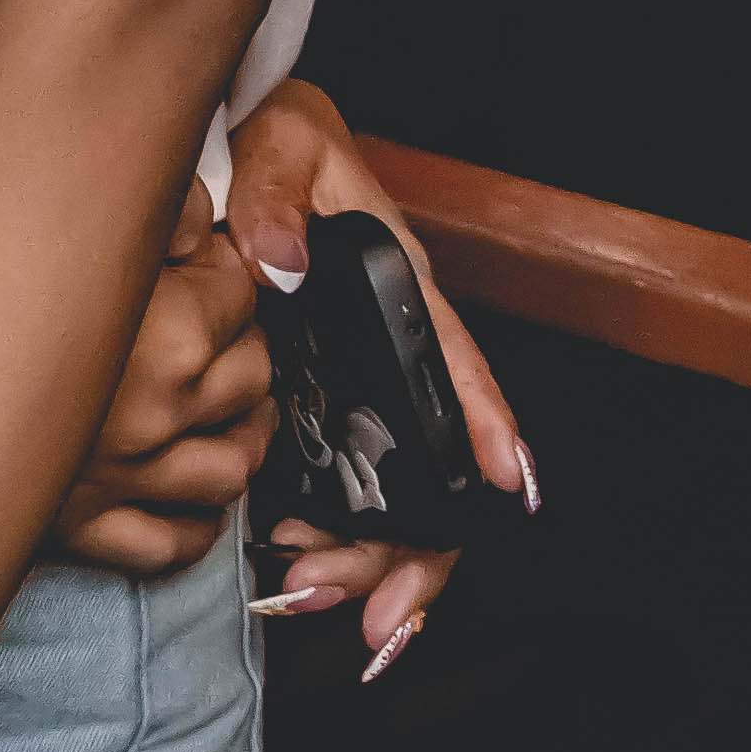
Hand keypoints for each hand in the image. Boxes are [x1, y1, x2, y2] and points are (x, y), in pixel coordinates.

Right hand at [42, 182, 271, 571]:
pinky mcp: (87, 529)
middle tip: (211, 326)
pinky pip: (172, 544)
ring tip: (228, 409)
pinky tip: (191, 493)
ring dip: (241, 435)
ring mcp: (125, 480)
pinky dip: (197, 524)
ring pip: (232, 469)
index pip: (241, 297)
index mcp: (169, 337)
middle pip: (252, 381)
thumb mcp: (66, 218)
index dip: (221, 271)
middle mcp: (159, 414)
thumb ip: (151, 205)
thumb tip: (200, 213)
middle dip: (240, 346)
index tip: (196, 265)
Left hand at [223, 76, 534, 676]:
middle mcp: (390, 353)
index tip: (509, 488)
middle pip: (432, 469)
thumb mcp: (281, 146)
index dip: (488, 427)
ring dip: (364, 563)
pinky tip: (286, 564)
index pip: (457, 366)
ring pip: (391, 497)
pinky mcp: (314, 404)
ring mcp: (357, 387)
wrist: (241, 138)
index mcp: (400, 290)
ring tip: (305, 597)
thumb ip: (276, 199)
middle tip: (368, 615)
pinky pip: (340, 491)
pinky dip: (327, 541)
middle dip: (415, 554)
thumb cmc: (277, 136)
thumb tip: (276, 264)